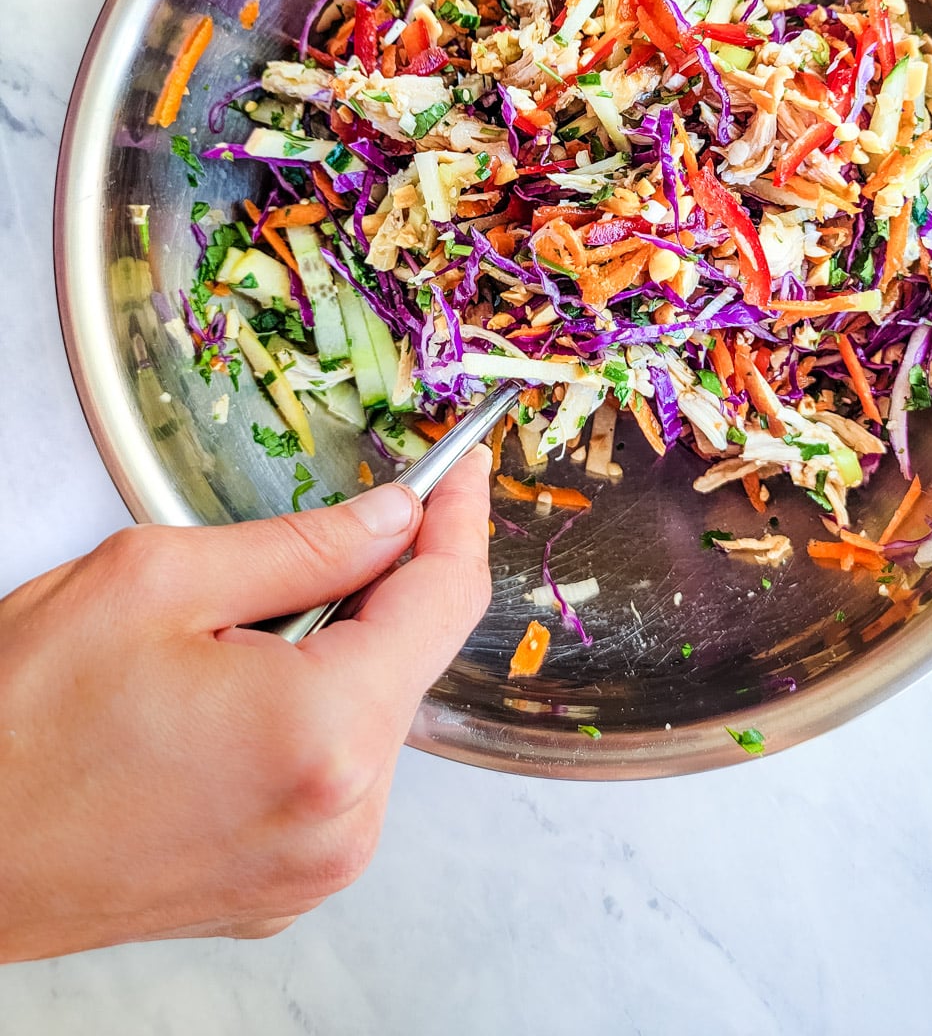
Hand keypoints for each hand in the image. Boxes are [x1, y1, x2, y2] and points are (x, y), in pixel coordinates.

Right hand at [0, 449, 491, 960]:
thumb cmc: (18, 728)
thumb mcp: (155, 580)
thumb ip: (301, 544)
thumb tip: (390, 517)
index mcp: (322, 733)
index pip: (443, 600)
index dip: (456, 519)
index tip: (461, 471)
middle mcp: (340, 818)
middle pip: (412, 659)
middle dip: (379, 586)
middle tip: (317, 541)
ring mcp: (315, 866)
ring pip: (375, 716)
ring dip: (335, 657)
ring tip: (229, 646)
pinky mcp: (284, 887)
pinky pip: (335, 775)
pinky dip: (310, 719)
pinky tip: (230, 702)